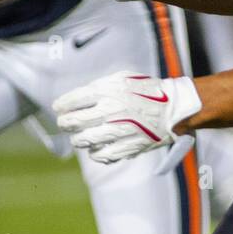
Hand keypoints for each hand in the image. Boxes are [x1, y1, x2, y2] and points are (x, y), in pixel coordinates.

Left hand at [53, 70, 202, 163]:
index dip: (61, 106)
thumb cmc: (147, 91)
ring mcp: (119, 130)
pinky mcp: (128, 146)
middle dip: (65, 123)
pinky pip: (102, 155)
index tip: (58, 108)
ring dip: (78, 139)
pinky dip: (95, 153)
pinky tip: (96, 149)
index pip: (72, 100)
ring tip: (79, 138)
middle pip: (74, 122)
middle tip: (65, 124)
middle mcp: (111, 110)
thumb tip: (77, 99)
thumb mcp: (122, 79)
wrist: (174, 108)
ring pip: (84, 140)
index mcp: (108, 91)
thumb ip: (99, 87)